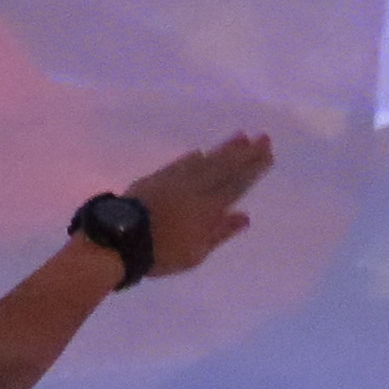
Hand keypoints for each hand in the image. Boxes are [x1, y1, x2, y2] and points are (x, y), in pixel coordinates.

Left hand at [119, 133, 273, 281]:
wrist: (121, 238)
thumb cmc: (162, 252)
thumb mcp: (196, 252)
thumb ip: (220, 232)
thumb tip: (244, 216)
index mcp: (208, 207)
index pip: (236, 184)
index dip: (253, 169)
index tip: (267, 153)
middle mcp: (195, 188)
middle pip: (224, 167)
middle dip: (245, 153)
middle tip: (263, 137)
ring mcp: (175, 180)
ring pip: (205, 161)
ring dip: (224, 149)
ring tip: (240, 136)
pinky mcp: (157, 178)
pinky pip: (181, 164)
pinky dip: (193, 157)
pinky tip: (200, 152)